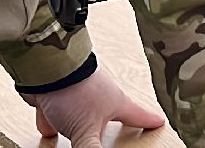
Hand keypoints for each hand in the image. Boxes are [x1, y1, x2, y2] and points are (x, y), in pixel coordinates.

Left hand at [21, 65, 164, 144]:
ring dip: (79, 125)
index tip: (158, 122)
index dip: (149, 121)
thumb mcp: (87, 129)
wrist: (46, 67)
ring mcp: (79, 93)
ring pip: (83, 112)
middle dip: (111, 124)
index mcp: (115, 102)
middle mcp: (100, 96)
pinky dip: (53, 120)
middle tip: (121, 128)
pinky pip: (58, 111)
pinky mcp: (58, 93)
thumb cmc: (76, 91)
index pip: (137, 115)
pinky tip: (48, 128)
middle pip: (110, 114)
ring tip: (75, 136)